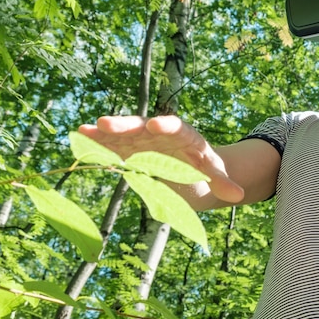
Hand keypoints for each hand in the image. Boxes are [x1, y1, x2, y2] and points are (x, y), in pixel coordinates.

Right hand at [78, 116, 244, 203]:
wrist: (193, 171)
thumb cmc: (205, 173)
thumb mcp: (214, 177)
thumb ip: (223, 183)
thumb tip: (239, 196)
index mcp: (185, 138)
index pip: (176, 128)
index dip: (166, 126)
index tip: (155, 124)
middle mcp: (161, 134)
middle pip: (143, 127)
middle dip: (126, 125)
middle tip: (106, 123)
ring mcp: (144, 140)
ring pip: (124, 133)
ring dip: (105, 131)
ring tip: (84, 129)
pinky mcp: (131, 149)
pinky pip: (114, 144)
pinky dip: (99, 140)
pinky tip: (80, 135)